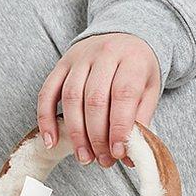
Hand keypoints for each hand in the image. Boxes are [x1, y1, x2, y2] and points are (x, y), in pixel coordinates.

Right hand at [37, 33, 161, 168]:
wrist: (124, 35)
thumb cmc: (137, 69)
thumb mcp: (150, 90)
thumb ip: (142, 121)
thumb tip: (130, 157)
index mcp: (132, 60)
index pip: (123, 95)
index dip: (119, 128)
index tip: (119, 153)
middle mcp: (104, 54)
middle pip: (95, 100)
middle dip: (97, 137)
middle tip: (103, 161)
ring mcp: (80, 57)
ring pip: (71, 98)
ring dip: (76, 133)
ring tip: (84, 157)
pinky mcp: (61, 63)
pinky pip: (47, 92)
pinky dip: (46, 119)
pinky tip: (51, 141)